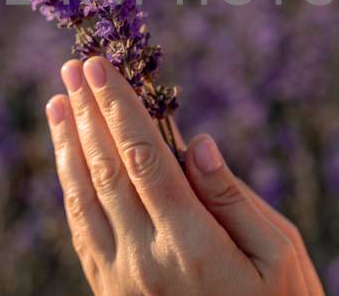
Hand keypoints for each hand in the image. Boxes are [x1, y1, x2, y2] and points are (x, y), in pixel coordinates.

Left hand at [45, 56, 323, 294]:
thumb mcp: (280, 254)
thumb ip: (233, 199)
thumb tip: (196, 143)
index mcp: (192, 245)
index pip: (144, 159)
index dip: (118, 108)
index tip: (100, 66)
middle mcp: (146, 262)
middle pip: (105, 171)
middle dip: (89, 114)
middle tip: (73, 68)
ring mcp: (122, 282)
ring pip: (83, 200)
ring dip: (68, 146)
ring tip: (58, 103)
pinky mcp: (110, 294)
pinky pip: (82, 233)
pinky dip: (70, 189)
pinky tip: (69, 163)